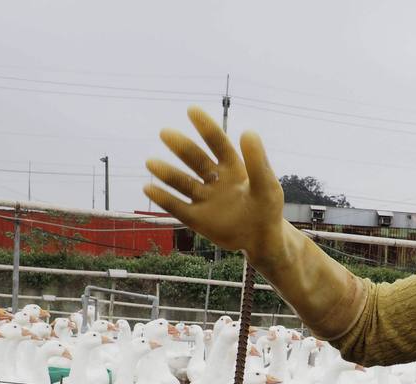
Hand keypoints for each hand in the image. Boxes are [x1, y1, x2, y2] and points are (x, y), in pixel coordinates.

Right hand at [143, 106, 283, 255]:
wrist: (263, 240)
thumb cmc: (267, 209)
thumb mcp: (266, 185)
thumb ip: (257, 161)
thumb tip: (247, 131)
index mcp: (232, 167)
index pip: (217, 143)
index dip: (205, 127)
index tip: (192, 110)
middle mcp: (215, 179)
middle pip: (196, 160)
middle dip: (181, 147)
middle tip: (165, 132)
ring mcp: (205, 199)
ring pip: (183, 183)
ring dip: (167, 173)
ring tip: (150, 162)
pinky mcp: (197, 219)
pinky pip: (177, 208)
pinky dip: (163, 199)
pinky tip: (148, 188)